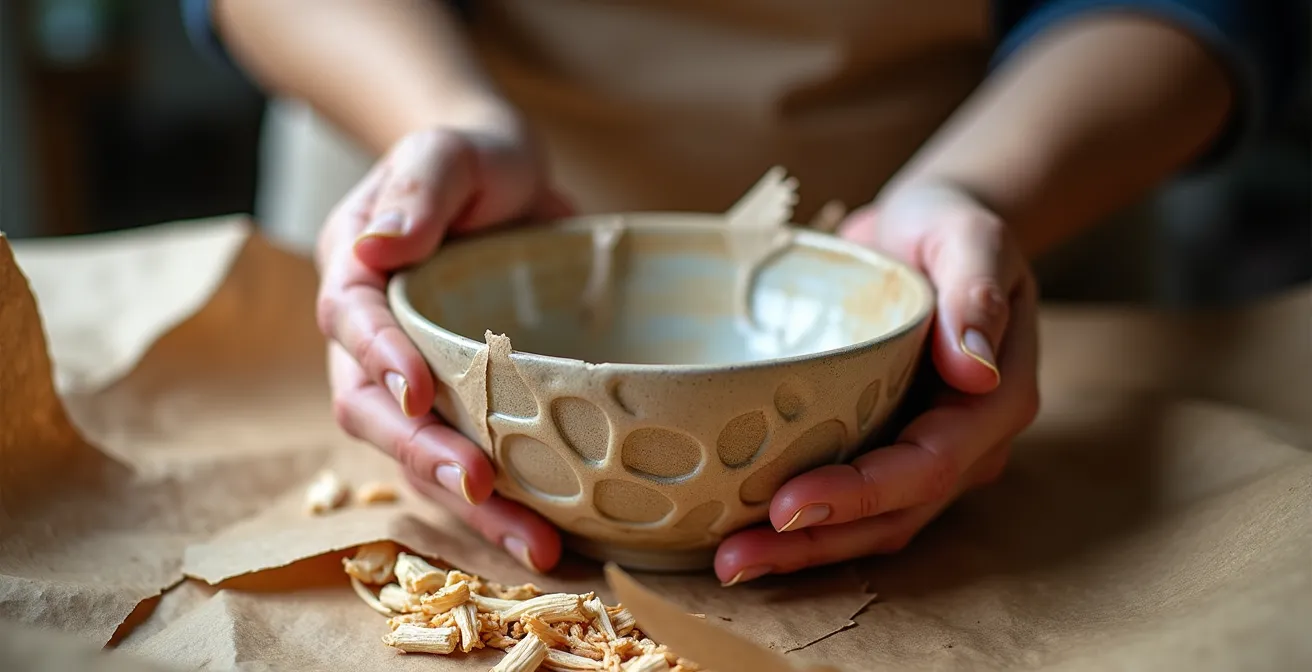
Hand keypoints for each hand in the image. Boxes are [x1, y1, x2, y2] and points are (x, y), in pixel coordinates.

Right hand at [317, 123, 572, 571]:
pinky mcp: (468, 408)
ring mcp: (419, 382)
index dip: (380, 360)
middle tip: (478, 487)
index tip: (418, 391)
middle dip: (422, 455)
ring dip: (471, 506)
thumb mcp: (448, 153)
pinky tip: (553, 534)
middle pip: (374, 413)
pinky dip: (506, 504)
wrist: (512, 185)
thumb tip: (377, 248)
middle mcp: (374, 342)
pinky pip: (472, 463)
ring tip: (533, 545)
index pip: (352, 323)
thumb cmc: (473, 161)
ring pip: (421, 456)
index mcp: (355, 276)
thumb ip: (419, 191)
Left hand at [714, 181, 1040, 584]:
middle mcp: (966, 445)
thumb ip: (976, 294)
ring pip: (869, 525)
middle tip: (733, 558)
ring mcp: (925, 453)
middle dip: (815, 544)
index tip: (787, 507)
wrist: (927, 233)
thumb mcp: (971, 238)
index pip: (927, 466)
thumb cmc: (950, 229)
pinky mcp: (884, 449)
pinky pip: (849, 504)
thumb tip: (978, 371)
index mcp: (995, 401)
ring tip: (727, 563)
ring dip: (801, 551)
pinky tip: (740, 532)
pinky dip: (801, 526)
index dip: (859, 495)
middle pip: (893, 516)